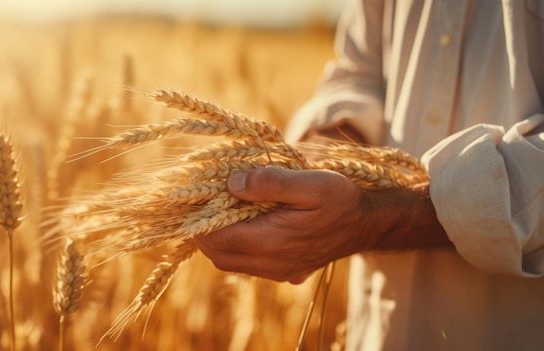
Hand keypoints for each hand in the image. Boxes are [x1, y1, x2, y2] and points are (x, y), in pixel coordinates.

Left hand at [193, 167, 371, 283]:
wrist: (367, 224)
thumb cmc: (341, 199)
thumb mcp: (310, 183)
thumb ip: (270, 183)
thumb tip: (233, 183)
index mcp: (272, 241)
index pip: (217, 237)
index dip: (198, 219)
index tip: (194, 196)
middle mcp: (271, 262)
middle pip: (218, 255)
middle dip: (203, 231)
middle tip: (202, 203)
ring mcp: (278, 270)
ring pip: (230, 262)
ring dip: (218, 240)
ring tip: (219, 212)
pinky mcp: (285, 271)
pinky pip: (248, 264)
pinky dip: (235, 247)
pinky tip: (242, 225)